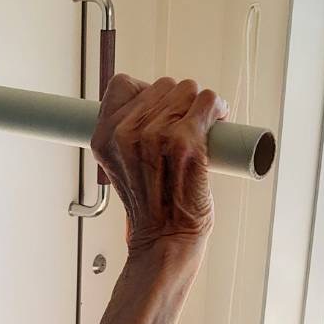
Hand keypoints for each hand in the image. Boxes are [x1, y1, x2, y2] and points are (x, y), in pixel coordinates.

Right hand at [90, 74, 227, 254]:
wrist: (165, 239)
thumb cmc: (151, 209)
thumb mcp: (121, 166)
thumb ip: (128, 134)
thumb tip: (158, 103)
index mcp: (105, 137)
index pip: (123, 85)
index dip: (147, 95)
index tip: (160, 111)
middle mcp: (125, 134)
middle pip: (162, 85)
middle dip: (178, 102)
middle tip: (185, 127)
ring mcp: (155, 136)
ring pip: (188, 90)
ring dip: (199, 106)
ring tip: (200, 132)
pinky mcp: (184, 141)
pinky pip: (208, 102)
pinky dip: (218, 109)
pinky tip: (217, 123)